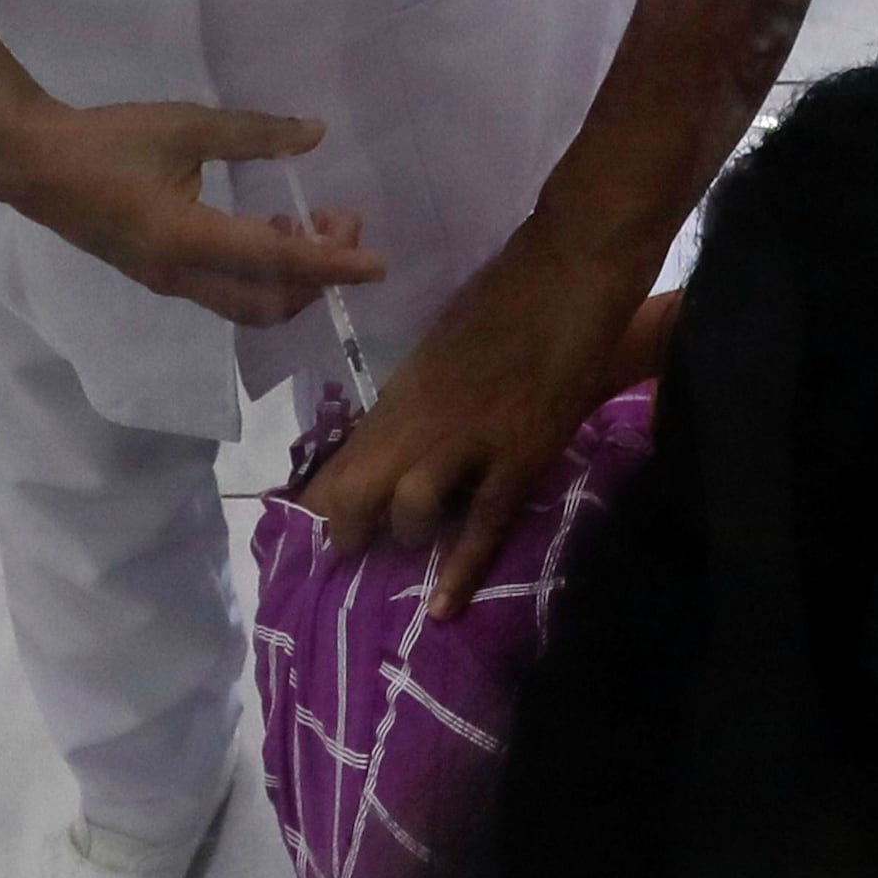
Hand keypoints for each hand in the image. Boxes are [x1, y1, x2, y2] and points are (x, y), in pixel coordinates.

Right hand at [0, 103, 382, 327]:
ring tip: (309, 224)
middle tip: (342, 222)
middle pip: (269, 303)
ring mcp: (167, 281)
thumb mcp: (186, 126)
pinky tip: (270, 229)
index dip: (334, 264)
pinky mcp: (158, 274)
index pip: (279, 263)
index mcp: (189, 240)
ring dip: (290, 276)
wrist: (34, 164)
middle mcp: (181, 276)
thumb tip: (314, 134)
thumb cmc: (109, 140)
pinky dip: (261, 272)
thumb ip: (254, 133)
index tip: (379, 263)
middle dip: (318, 276)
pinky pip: (225, 290)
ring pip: (247, 303)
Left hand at [298, 227, 646, 617]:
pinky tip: (444, 609)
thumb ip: (424, 388)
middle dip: (345, 532)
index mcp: (404, 387)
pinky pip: (484, 522)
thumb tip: (405, 428)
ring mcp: (470, 438)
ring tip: (409, 557)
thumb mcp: (445, 340)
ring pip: (409, 506)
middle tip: (352, 560)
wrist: (569, 268)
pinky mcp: (519, 454)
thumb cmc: (511, 291)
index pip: (346, 456)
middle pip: (357, 488)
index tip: (307, 537)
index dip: (322, 501)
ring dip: (405, 536)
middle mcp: (422, 416)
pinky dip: (461, 569)